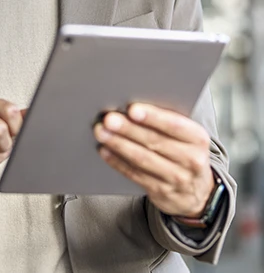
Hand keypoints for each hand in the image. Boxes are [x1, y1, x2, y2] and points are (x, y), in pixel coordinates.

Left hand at [94, 103, 214, 217]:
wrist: (198, 192)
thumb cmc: (184, 152)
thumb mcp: (186, 136)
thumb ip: (166, 121)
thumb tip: (131, 106)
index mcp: (198, 139)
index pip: (175, 126)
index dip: (153, 117)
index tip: (132, 109)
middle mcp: (192, 160)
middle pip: (155, 141)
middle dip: (129, 129)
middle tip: (108, 119)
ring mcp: (178, 179)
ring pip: (143, 159)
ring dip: (119, 144)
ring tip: (101, 132)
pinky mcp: (162, 192)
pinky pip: (136, 175)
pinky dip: (118, 162)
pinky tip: (105, 150)